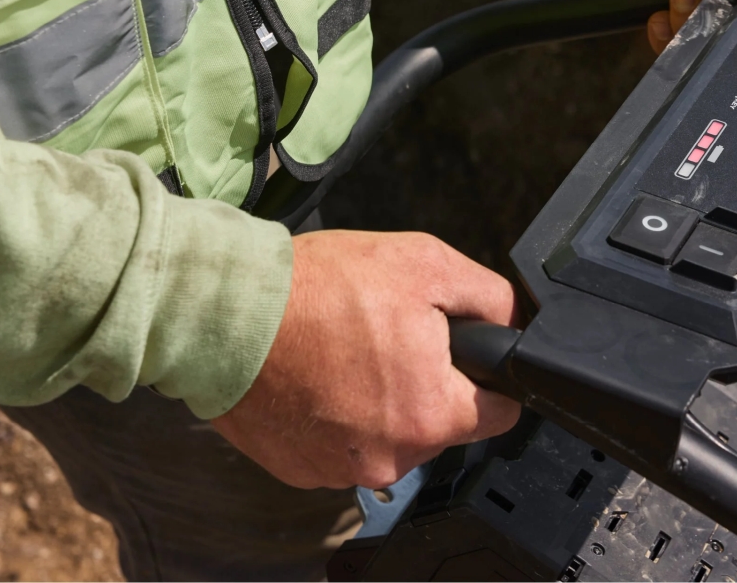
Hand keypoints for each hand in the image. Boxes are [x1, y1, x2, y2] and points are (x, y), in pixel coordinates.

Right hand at [211, 231, 520, 489]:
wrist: (223, 312)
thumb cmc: (317, 289)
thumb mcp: (425, 264)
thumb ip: (487, 297)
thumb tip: (513, 319)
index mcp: (431, 414)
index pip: (500, 412)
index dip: (488, 375)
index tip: (466, 354)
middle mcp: (392, 457)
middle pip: (441, 422)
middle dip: (427, 380)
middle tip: (389, 335)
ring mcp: (343, 471)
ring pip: (392, 435)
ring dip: (380, 399)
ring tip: (348, 350)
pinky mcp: (303, 471)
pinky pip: (345, 445)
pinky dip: (339, 416)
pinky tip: (320, 375)